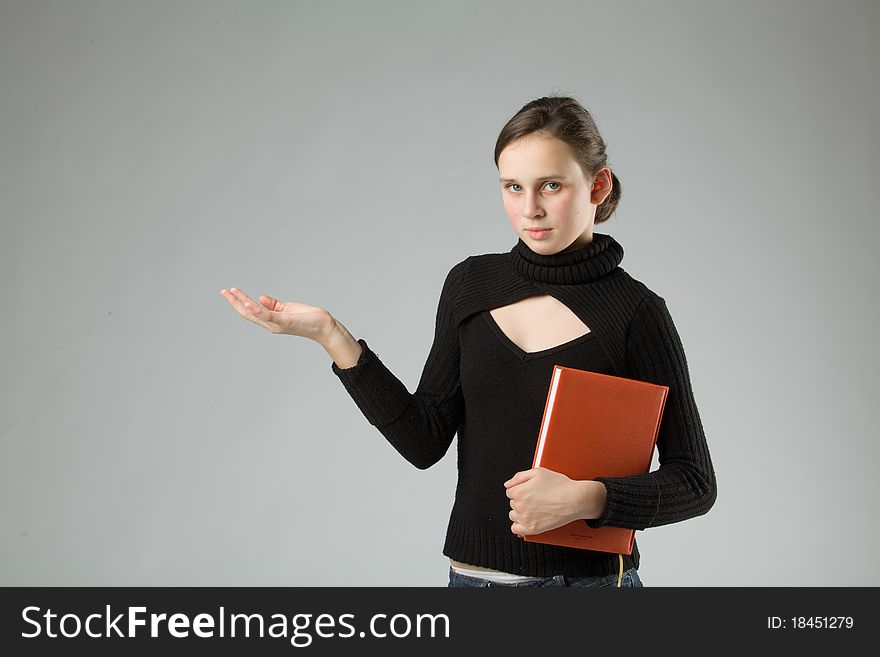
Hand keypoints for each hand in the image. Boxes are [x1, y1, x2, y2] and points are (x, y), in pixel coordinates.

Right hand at [220, 287, 335, 341]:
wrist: (324, 326)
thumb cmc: (308, 318)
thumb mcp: (287, 309)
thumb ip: (273, 305)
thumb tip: (259, 298)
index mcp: (271, 321)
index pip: (250, 311)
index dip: (238, 302)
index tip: (229, 291)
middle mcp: (271, 325)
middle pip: (247, 313)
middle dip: (234, 302)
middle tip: (223, 291)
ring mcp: (277, 324)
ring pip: (254, 314)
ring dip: (241, 303)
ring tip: (231, 293)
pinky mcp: (285, 321)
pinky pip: (268, 315)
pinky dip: (257, 310)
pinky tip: (249, 302)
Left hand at [503, 467, 583, 535]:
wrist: (575, 499)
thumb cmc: (559, 485)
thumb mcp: (538, 472)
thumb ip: (519, 476)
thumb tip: (508, 484)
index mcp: (520, 491)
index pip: (510, 492)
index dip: (519, 490)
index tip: (528, 491)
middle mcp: (520, 506)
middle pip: (512, 503)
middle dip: (521, 500)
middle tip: (534, 498)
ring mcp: (526, 518)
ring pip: (513, 515)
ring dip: (520, 512)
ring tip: (533, 508)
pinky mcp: (532, 529)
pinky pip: (516, 529)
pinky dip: (519, 525)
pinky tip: (527, 520)